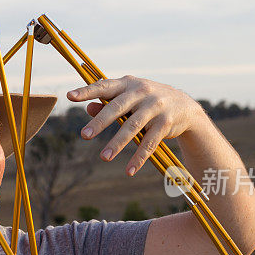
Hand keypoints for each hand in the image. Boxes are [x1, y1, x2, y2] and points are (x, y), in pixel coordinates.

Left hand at [66, 76, 204, 175]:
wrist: (184, 106)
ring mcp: (155, 107)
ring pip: (133, 126)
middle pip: (117, 108)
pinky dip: (139, 157)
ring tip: (104, 157)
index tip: (70, 97)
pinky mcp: (165, 123)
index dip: (87, 91)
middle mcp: (141, 92)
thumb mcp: (129, 98)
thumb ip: (108, 103)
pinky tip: (129, 170)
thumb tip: (88, 108)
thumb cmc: (147, 101)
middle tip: (84, 135)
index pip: (104, 86)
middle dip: (100, 122)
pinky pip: (150, 142)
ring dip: (118, 143)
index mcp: (128, 83)